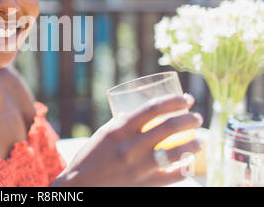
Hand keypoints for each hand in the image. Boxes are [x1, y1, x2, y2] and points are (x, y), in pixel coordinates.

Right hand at [55, 94, 202, 186]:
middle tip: (197, 117)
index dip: (174, 101)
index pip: (153, 109)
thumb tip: (144, 114)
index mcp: (120, 129)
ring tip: (201, 139)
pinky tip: (191, 162)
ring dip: (194, 144)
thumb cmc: (92, 156)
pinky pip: (173, 176)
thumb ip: (124, 123)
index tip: (187, 99)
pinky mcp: (146, 184)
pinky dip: (186, 168)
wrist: (82, 184)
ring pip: (177, 153)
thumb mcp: (105, 133)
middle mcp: (132, 146)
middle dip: (189, 119)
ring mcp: (140, 167)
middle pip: (169, 127)